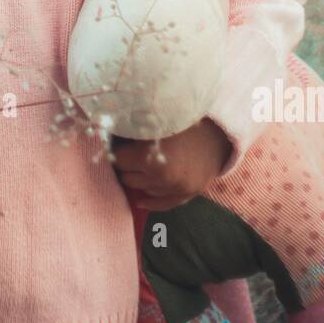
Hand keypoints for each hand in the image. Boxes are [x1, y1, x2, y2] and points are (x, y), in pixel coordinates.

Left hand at [111, 116, 231, 209]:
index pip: (119, 160)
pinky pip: (164, 205)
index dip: (118, 149)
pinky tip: (140, 200)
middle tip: (130, 152)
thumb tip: (103, 130)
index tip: (119, 142)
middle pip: (129, 177)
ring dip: (141, 178)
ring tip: (142, 163)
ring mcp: (178, 188)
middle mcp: (162, 178)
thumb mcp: (153, 118)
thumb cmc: (183, 117)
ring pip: (144, 190)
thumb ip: (129, 127)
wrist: (221, 126)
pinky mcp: (189, 193)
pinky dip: (151, 201)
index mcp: (149, 158)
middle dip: (128, 164)